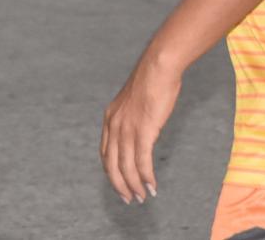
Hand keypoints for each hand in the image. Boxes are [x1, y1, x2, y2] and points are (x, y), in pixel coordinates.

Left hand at [101, 52, 180, 203]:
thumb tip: (144, 127)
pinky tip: (152, 186)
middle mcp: (115, 126)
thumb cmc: (153, 78)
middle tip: (128, 199)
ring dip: (134, 186)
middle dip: (120, 185)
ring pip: (127, 168)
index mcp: (110, 118)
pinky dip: (146, 177)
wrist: (159, 66)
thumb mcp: (136, 99)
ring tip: (141, 198)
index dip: (111, 171)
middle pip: (112, 165)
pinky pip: (142, 162)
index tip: (120, 183)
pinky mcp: (144, 131)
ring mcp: (128, 129)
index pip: (105, 153)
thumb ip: (135, 116)